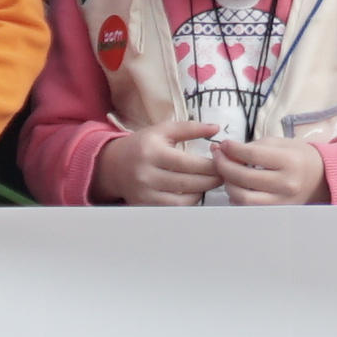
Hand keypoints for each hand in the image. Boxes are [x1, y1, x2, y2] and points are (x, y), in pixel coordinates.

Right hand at [98, 124, 222, 206]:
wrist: (112, 165)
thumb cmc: (142, 145)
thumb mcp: (162, 130)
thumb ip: (189, 128)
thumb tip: (216, 128)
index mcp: (153, 152)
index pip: (189, 163)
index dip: (210, 165)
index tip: (222, 162)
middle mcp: (147, 175)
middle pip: (189, 183)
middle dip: (211, 180)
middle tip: (223, 174)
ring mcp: (145, 194)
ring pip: (184, 200)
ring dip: (202, 192)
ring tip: (210, 182)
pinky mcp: (146, 206)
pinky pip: (175, 208)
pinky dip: (189, 201)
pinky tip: (195, 191)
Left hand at [205, 135, 330, 205]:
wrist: (320, 178)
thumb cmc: (298, 157)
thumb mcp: (280, 143)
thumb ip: (253, 146)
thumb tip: (226, 150)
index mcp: (290, 161)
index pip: (252, 155)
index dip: (232, 149)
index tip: (222, 144)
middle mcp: (286, 184)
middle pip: (244, 177)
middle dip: (223, 165)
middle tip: (216, 156)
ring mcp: (281, 201)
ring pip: (243, 198)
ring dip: (228, 184)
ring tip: (226, 172)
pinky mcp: (276, 212)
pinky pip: (249, 208)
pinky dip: (236, 197)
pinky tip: (236, 186)